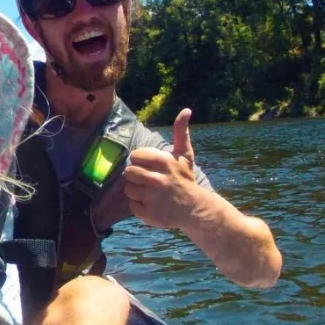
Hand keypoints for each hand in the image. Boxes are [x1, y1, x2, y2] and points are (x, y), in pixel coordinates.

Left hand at [124, 108, 202, 228]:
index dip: (141, 161)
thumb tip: (186, 110)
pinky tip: (152, 204)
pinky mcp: (148, 214)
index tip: (152, 167)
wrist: (196, 209)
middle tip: (151, 181)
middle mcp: (158, 180)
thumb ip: (181, 132)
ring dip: (137, 191)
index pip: (134, 156)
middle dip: (138, 176)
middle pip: (128, 172)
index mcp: (164, 162)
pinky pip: (131, 205)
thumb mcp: (184, 155)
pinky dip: (139, 206)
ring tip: (152, 193)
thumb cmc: (185, 179)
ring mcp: (153, 198)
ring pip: (128, 188)